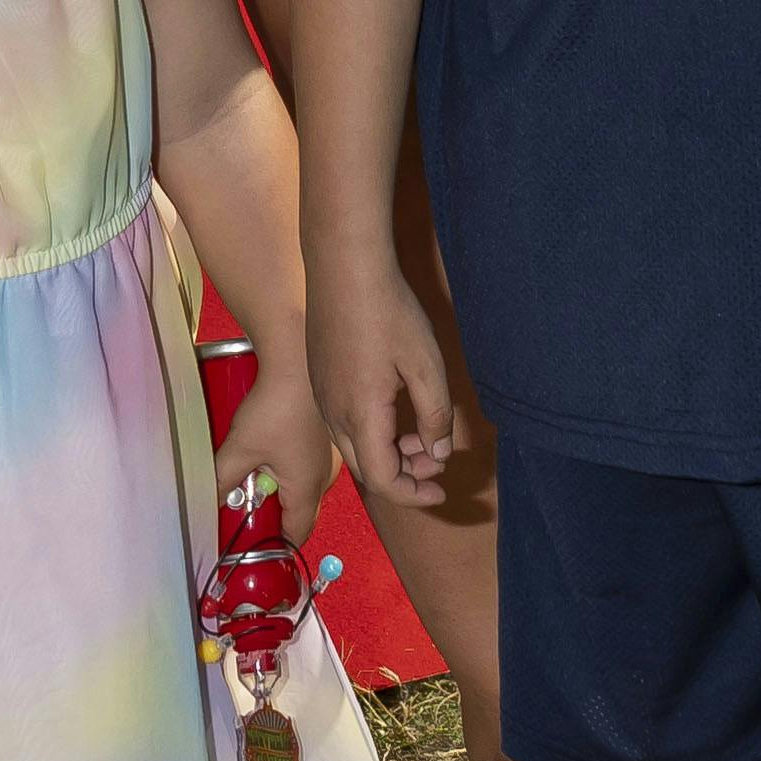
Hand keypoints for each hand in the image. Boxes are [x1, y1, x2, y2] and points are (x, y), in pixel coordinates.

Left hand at [216, 358, 338, 547]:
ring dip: (281, 486)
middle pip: (301, 510)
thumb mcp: (240, 447)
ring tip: (255, 473)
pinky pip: (307, 463)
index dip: (275, 542)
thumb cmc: (274, 406)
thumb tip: (208, 502)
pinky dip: (288, 465)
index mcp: (309, 487)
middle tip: (247, 505)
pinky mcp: (325, 434)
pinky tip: (270, 447)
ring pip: (304, 484)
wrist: (297, 357)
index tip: (253, 541)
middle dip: (274, 512)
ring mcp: (329, 454)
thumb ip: (221, 480)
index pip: (296, 533)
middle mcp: (326, 475)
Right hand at [305, 258, 453, 507]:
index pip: (385, 480)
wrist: (343, 266)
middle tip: (436, 460)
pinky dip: (373, 431)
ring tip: (422, 433)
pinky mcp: (319, 378)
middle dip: (405, 475)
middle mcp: (335, 415)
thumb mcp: (426, 365)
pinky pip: (344, 423)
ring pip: (354, 446)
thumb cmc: (388, 312)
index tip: (442, 489)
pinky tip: (395, 407)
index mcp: (362, 416)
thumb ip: (436, 415)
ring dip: (389, 452)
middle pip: (367, 469)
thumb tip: (437, 453)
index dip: (415, 494)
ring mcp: (322, 396)